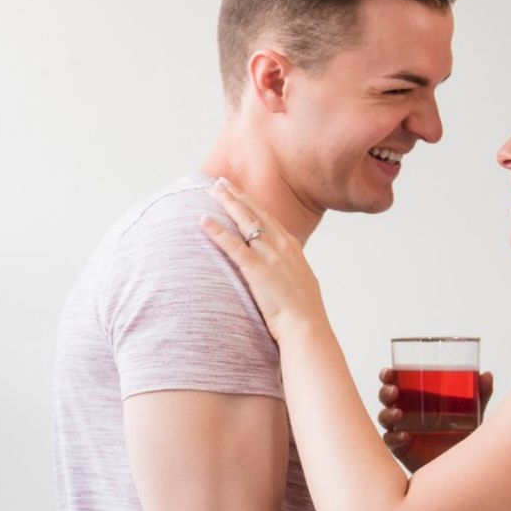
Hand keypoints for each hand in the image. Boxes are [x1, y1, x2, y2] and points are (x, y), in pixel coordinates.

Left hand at [199, 178, 324, 337]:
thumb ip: (288, 271)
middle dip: (237, 196)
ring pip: (244, 221)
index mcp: (292, 248)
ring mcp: (270, 255)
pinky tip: (203, 221)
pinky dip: (216, 231)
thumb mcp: (300, 283)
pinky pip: (232, 245)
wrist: (307, 328)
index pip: (269, 219)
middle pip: (256, 213)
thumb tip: (280, 273)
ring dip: (227, 203)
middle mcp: (282, 246)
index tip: (240, 194)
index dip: (253, 205)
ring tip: (212, 190)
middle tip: (221, 182)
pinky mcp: (257, 269)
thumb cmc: (303, 313)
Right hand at [376, 368, 493, 469]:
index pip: (397, 382)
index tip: (390, 372)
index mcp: (417, 399)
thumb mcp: (473, 415)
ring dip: (387, 413)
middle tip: (393, 390)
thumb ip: (479, 396)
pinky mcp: (401, 448)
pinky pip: (391, 441)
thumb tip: (487, 375)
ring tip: (399, 413)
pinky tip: (405, 436)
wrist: (461, 469)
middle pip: (386, 398)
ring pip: (384, 418)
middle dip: (385, 391)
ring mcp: (401, 430)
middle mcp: (405, 413)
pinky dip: (394, 437)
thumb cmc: (462, 438)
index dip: (388, 376)